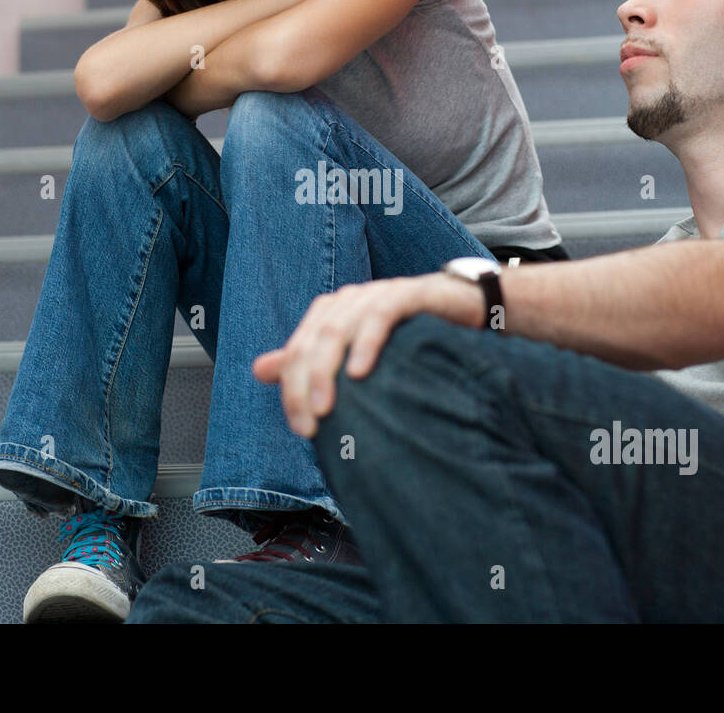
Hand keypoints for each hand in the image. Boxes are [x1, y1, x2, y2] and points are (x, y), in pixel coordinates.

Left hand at [253, 271, 485, 438]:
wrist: (465, 309)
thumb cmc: (409, 336)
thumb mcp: (357, 353)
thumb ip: (308, 360)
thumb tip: (259, 370)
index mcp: (330, 313)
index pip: (296, 352)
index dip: (290, 390)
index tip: (301, 429)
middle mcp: (347, 301)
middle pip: (311, 343)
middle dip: (302, 385)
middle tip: (309, 425)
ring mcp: (375, 294)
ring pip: (336, 330)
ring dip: (325, 371)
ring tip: (324, 407)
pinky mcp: (406, 294)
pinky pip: (379, 316)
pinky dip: (366, 344)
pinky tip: (360, 373)